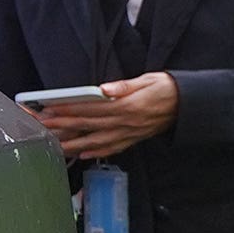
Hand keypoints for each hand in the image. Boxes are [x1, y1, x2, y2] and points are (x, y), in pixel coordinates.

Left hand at [36, 73, 176, 160]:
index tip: (50, 110)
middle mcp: (127, 123)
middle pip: (88, 125)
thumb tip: (104, 89)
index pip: (91, 109)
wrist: (190, 104)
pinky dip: (96, 152)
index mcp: (128, 106)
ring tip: (54, 144)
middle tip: (42, 126)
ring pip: (96, 141)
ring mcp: (130, 133)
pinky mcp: (134, 139)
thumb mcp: (149, 79)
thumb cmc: (168, 88)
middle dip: (62, 126)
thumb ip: (125, 86)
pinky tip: (83, 153)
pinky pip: (112, 148)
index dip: (69, 110)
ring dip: (73, 143)